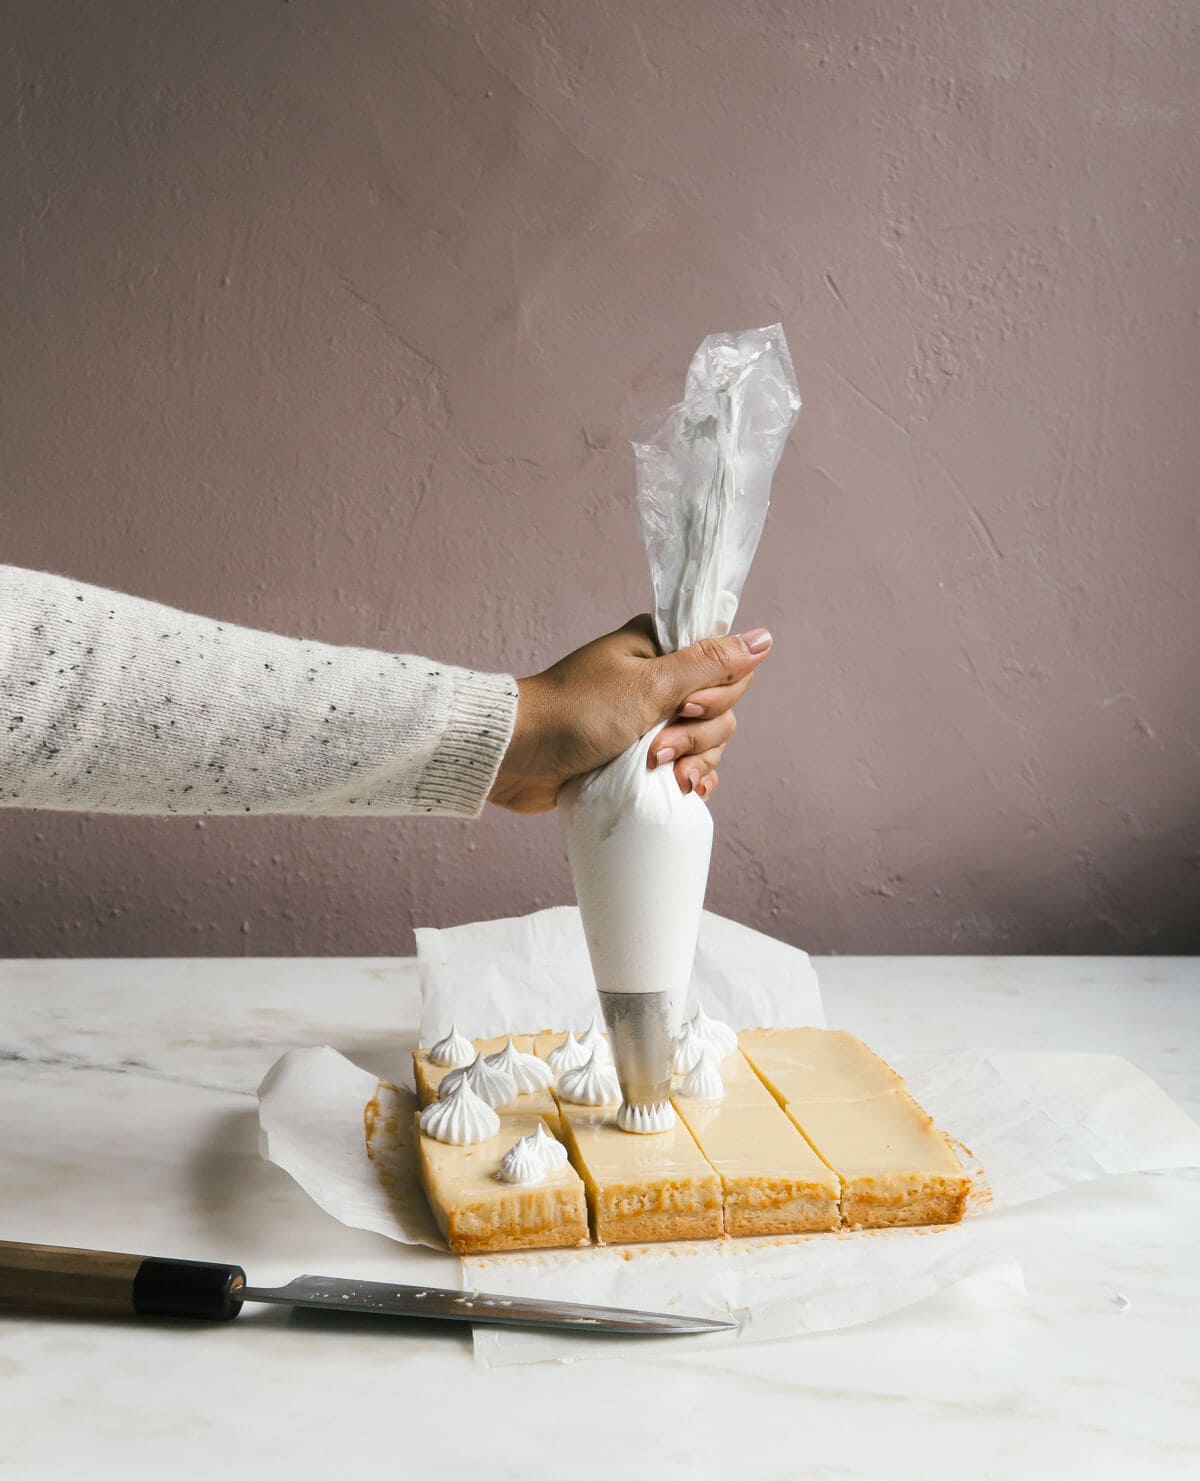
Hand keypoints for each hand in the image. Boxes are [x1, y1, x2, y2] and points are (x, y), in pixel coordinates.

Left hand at [488, 615, 772, 814]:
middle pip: (721, 708)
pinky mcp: (638, 755)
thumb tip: (763, 638)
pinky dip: (688, 779)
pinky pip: (684, 766)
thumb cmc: (576, 714)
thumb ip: (709, 664)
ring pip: (706, 742)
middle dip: (698, 735)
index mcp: (661, 648)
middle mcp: (660, 679)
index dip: (718, 692)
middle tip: (657, 746)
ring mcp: (650, 719)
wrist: (517, 757)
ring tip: (659, 773)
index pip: (726, 664)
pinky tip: (684, 791)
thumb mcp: (649, 686)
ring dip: (692, 761)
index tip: (684, 706)